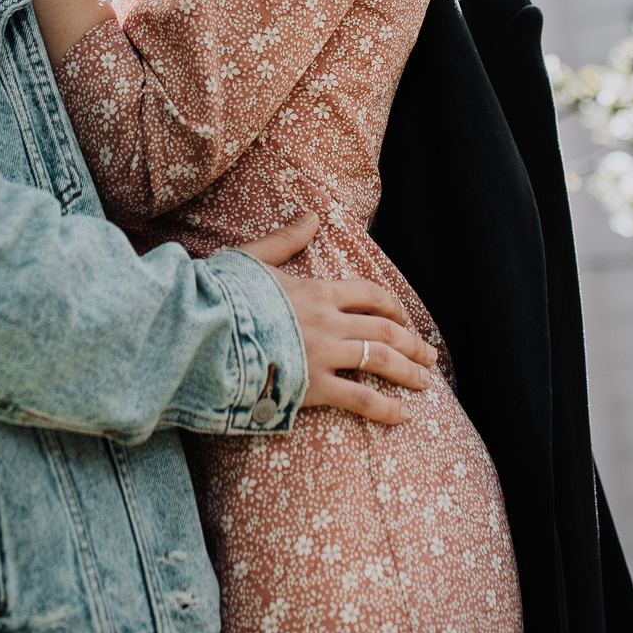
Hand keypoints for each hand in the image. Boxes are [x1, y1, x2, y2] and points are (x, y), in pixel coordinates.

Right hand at [234, 211, 433, 424]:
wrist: (202, 332)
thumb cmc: (221, 296)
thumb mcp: (253, 260)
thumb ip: (285, 240)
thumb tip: (312, 216)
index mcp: (316, 290)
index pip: (368, 294)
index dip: (392, 305)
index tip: (404, 318)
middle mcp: (328, 321)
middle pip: (384, 329)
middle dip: (413, 343)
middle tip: (430, 356)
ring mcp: (323, 354)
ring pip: (381, 360)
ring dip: (409, 371)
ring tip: (425, 382)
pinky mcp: (314, 387)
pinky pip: (361, 399)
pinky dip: (387, 408)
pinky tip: (404, 416)